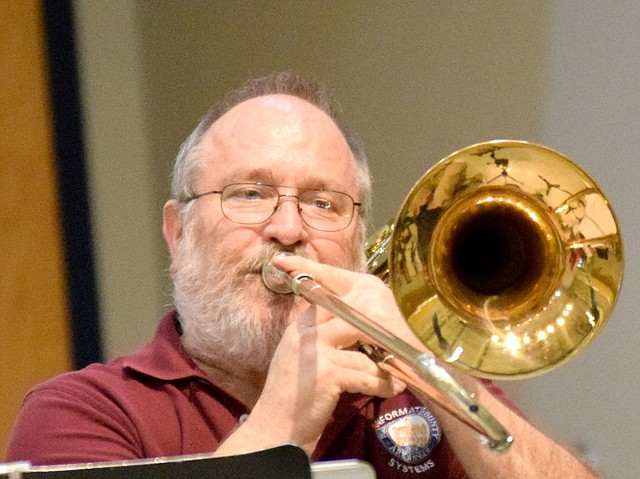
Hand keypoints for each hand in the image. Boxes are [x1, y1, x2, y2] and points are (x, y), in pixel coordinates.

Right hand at [239, 256, 407, 452]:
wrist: (274, 431)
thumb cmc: (290, 399)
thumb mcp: (297, 358)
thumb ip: (318, 338)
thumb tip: (353, 326)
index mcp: (298, 328)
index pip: (332, 303)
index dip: (360, 310)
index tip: (381, 320)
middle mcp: (305, 335)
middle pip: (352, 319)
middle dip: (378, 332)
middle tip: (396, 344)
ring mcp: (316, 353)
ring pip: (363, 351)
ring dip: (383, 367)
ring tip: (395, 375)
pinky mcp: (327, 375)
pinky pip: (365, 375)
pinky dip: (381, 385)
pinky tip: (390, 389)